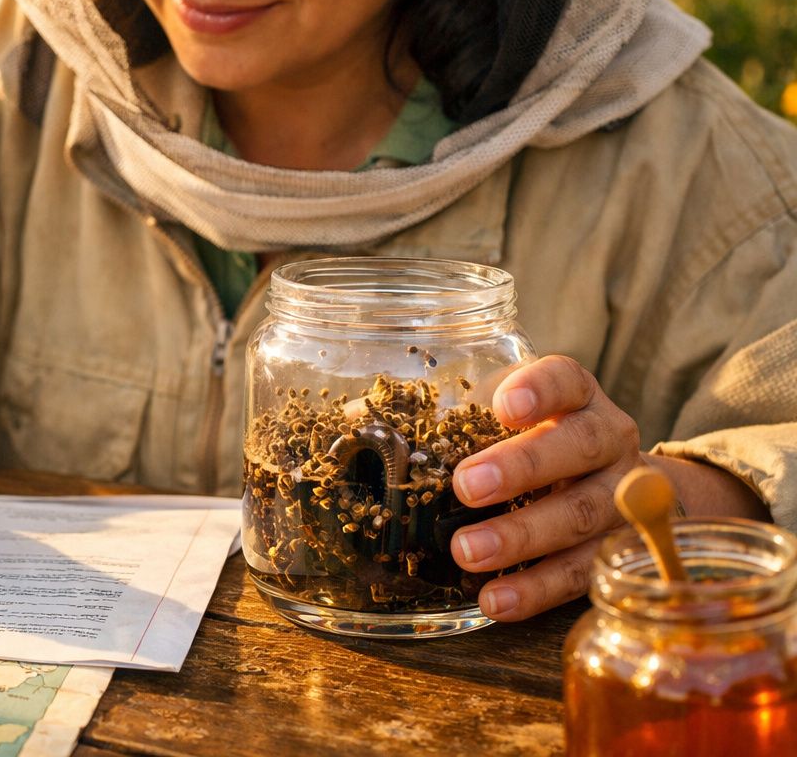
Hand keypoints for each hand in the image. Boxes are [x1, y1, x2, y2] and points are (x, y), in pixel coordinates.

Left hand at [448, 355, 645, 620]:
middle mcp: (610, 440)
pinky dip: (537, 589)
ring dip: (522, 536)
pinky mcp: (617, 553)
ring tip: (466, 552)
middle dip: (522, 467)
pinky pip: (581, 573)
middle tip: (466, 487)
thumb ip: (441, 417)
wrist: (625, 492)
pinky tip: (497, 599)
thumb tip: (351, 426)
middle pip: (579, 445)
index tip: (505, 406)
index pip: (566, 379)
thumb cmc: (535, 444)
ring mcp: (623, 498)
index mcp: (577, 397)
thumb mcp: (498, 419)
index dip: (540, 389)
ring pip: (583, 514)